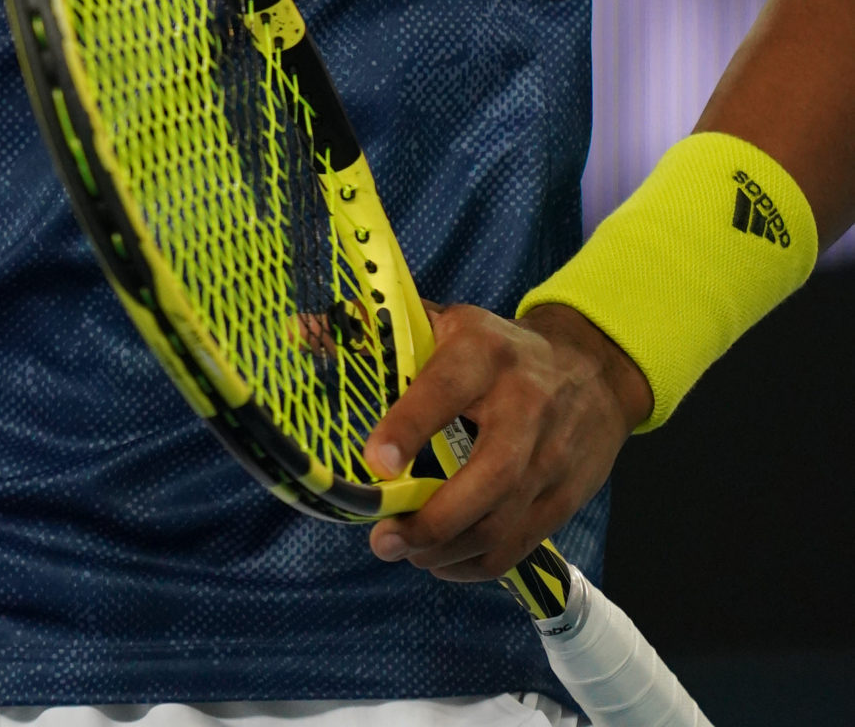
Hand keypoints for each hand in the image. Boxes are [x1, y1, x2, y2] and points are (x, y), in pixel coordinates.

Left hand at [362, 301, 651, 582]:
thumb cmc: (495, 347)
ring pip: (504, 522)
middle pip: (489, 476)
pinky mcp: (564, 497)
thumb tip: (298, 331)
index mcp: (484, 353)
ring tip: (404, 552)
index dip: (409, 427)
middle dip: (433, 519)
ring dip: (448, 551)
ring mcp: (551, 457)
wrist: (592, 369)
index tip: (374, 463)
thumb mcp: (443, 324)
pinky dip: (475, 565)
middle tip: (384, 539)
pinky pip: (518, 545)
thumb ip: (374, 334)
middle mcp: (526, 405)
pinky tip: (440, 561)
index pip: (446, 389)